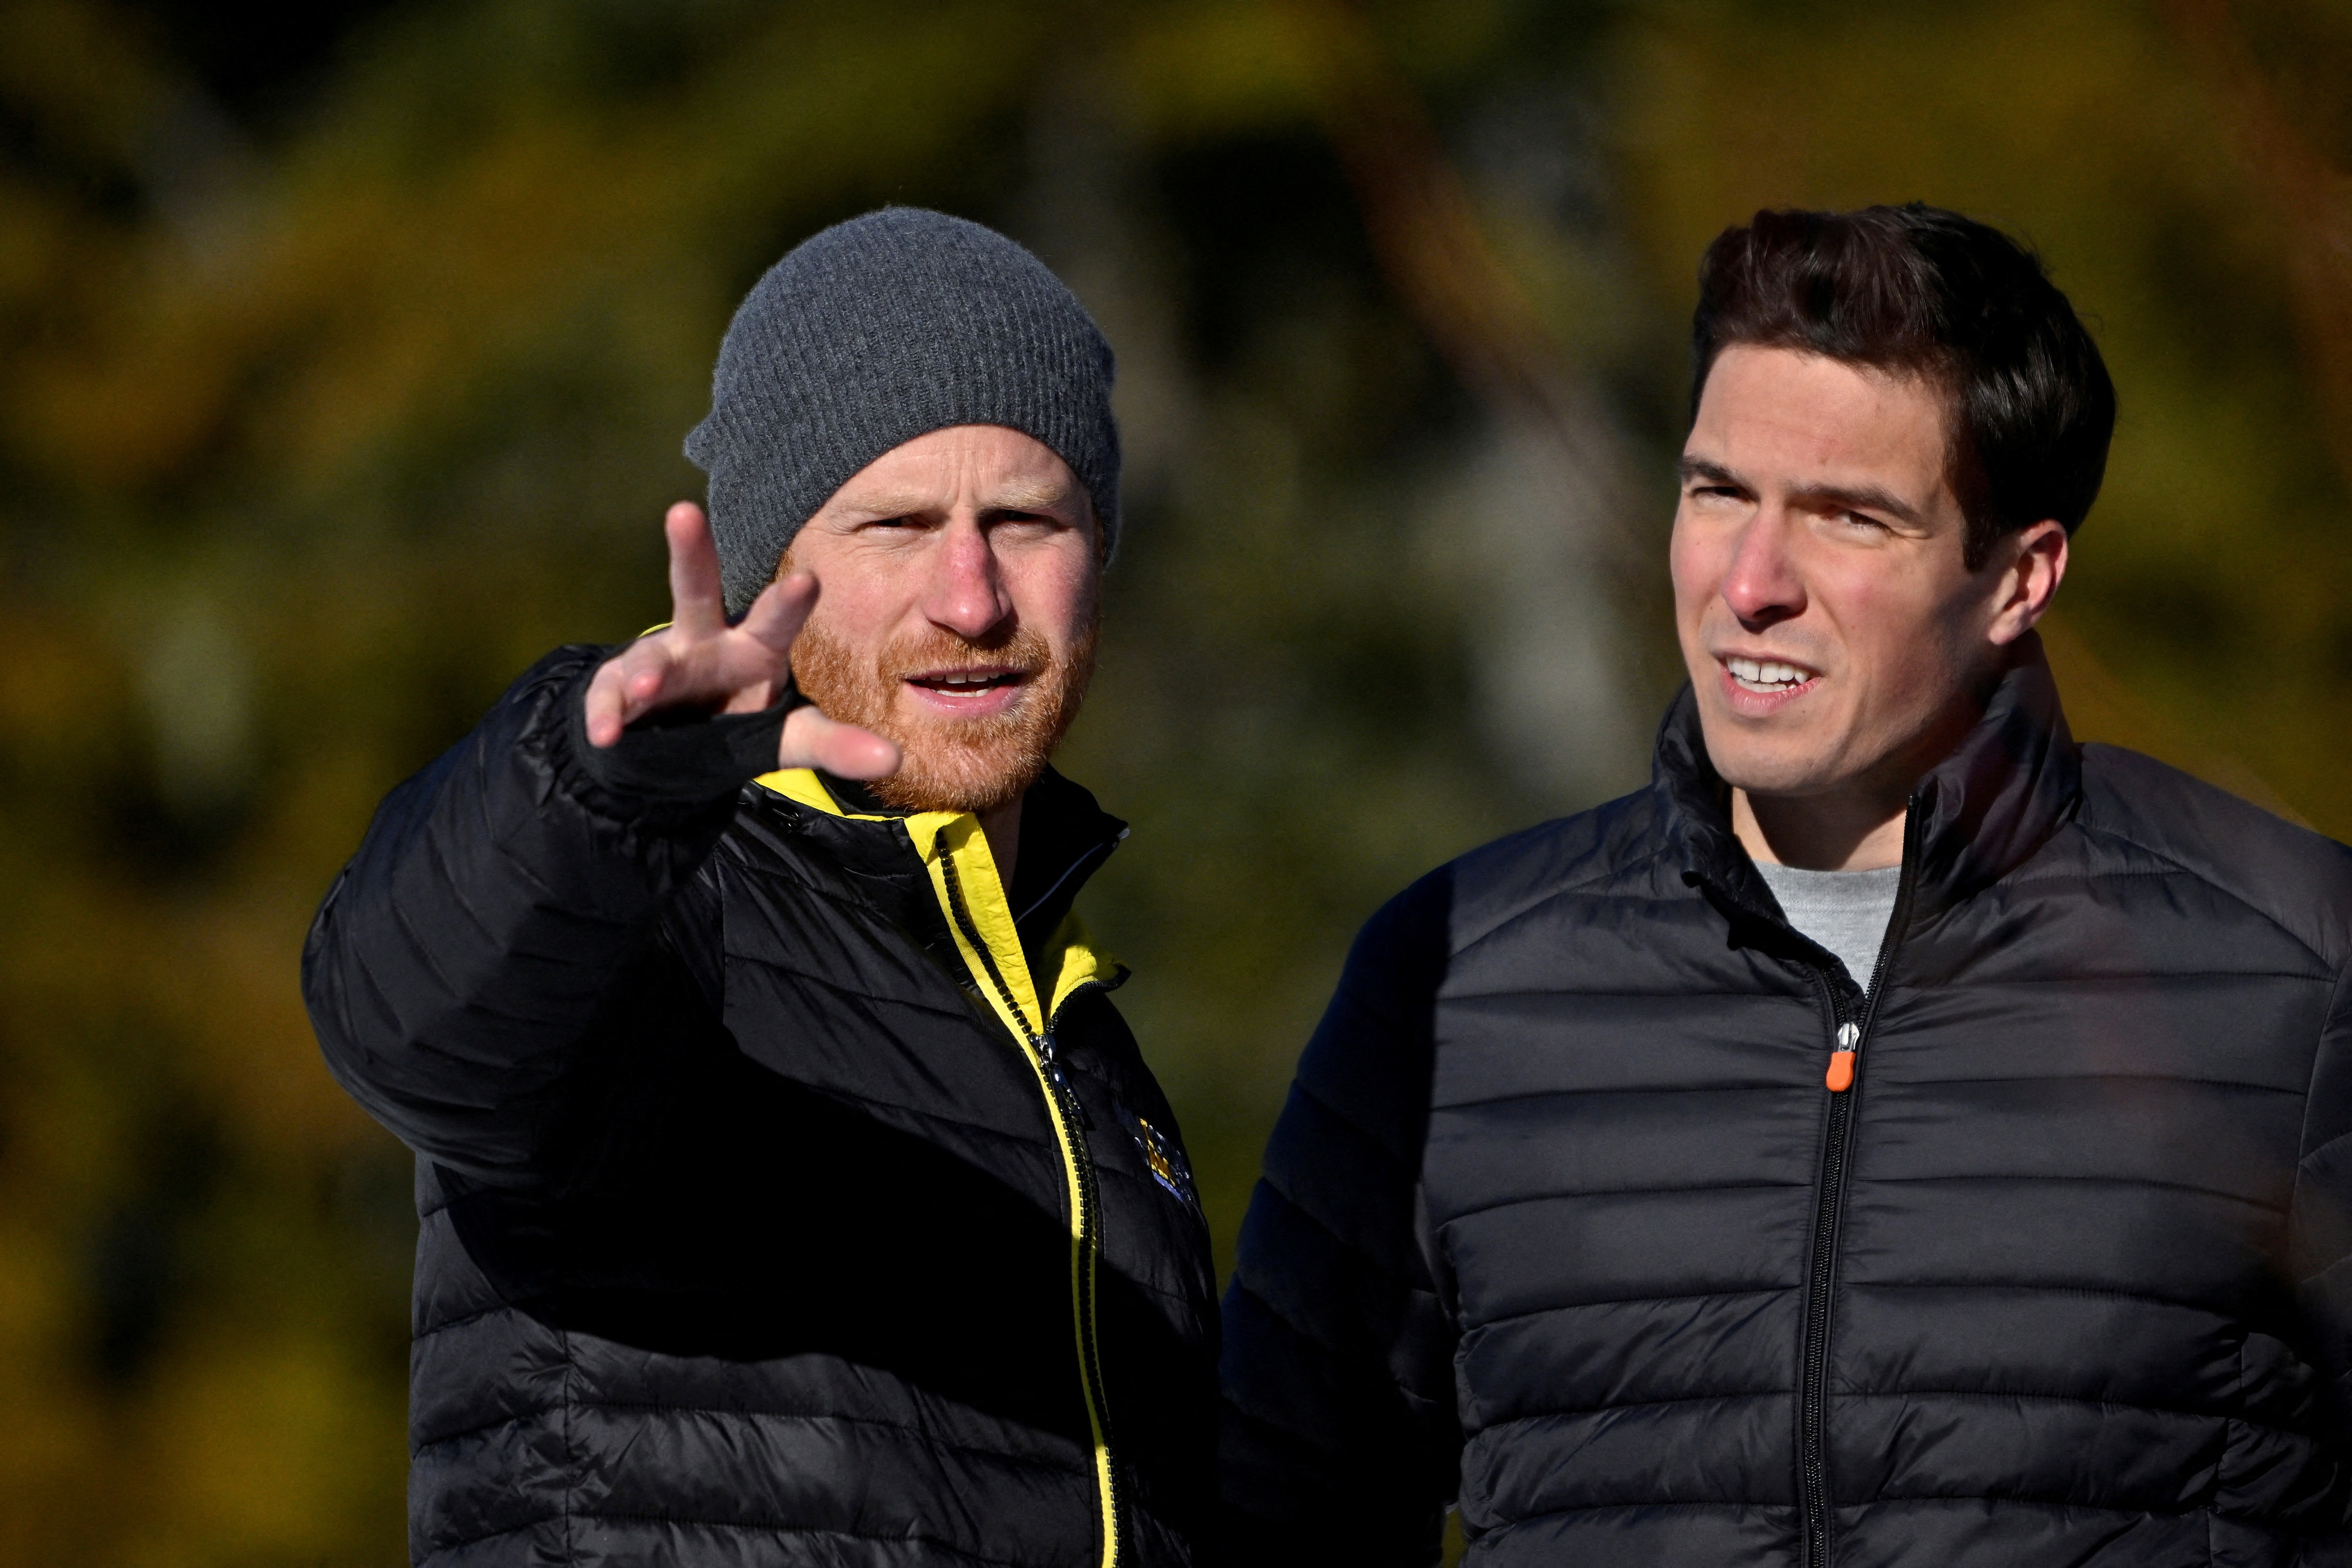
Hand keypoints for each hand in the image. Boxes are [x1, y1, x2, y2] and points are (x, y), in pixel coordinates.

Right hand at [582, 502, 899, 779]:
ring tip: (647, 687)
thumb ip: (834, 745)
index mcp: (756, 646)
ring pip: (651, 655)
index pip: (776, 618)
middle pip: (696, 591)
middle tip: (683, 512)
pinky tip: (605, 732)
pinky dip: (607, 714)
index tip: (807, 580)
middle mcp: (706, 641)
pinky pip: (611, 698)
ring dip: (646, 669)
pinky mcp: (621, 690)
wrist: (675, 744)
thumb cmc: (740, 720)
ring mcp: (661, 662)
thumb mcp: (789, 737)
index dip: (790, 601)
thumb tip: (896, 761)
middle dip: (691, 552)